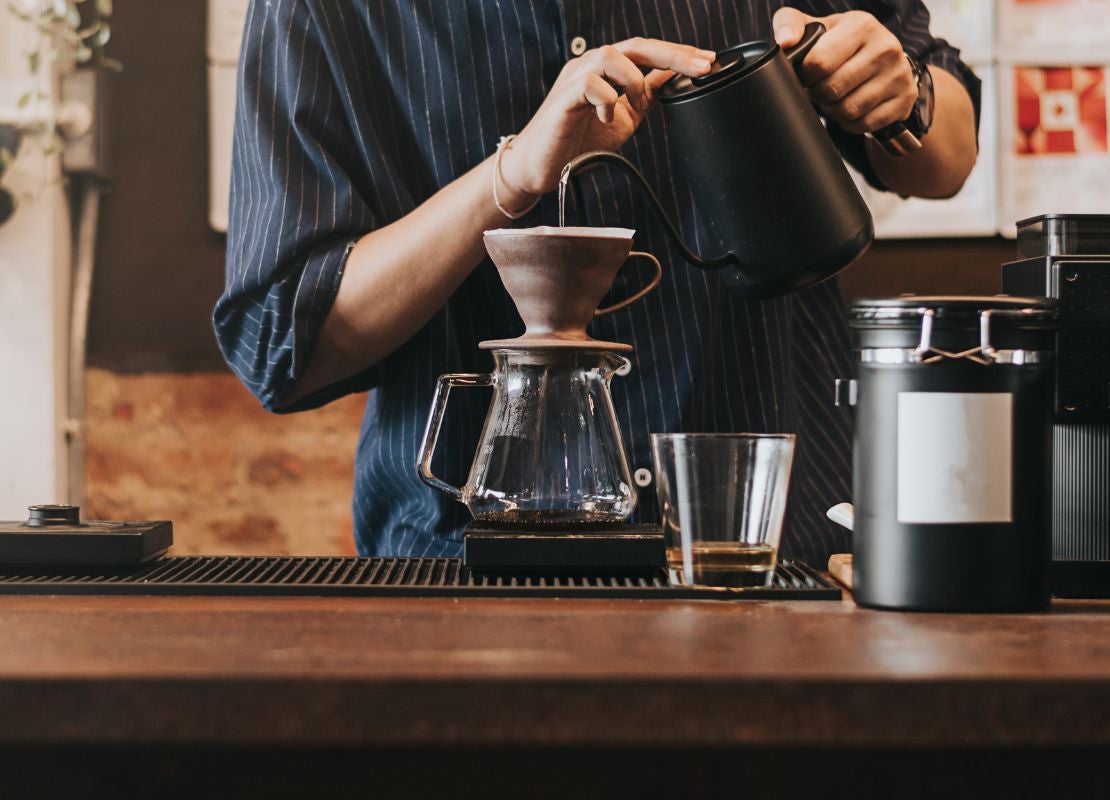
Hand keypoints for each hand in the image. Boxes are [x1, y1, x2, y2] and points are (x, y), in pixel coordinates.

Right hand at [499, 38, 714, 196]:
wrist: (543, 165)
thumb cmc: (578, 141)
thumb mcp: (623, 118)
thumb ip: (645, 97)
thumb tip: (673, 78)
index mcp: (607, 69)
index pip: (647, 51)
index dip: (678, 55)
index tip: (709, 62)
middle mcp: (591, 65)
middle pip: (637, 46)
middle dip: (673, 54)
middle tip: (701, 67)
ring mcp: (575, 77)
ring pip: (613, 55)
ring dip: (633, 79)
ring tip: (636, 103)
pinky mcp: (564, 96)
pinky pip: (592, 83)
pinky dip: (607, 100)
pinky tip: (605, 118)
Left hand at [773, 7, 916, 134]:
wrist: (882, 57)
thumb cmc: (841, 43)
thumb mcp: (816, 27)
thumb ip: (789, 24)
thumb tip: (783, 42)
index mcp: (861, 25)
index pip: (818, 62)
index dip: (805, 76)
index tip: (807, 74)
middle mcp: (886, 47)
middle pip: (831, 90)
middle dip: (818, 95)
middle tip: (819, 89)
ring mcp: (898, 74)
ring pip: (847, 111)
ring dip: (832, 111)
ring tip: (833, 98)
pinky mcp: (905, 99)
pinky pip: (864, 124)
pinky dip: (850, 123)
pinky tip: (850, 109)